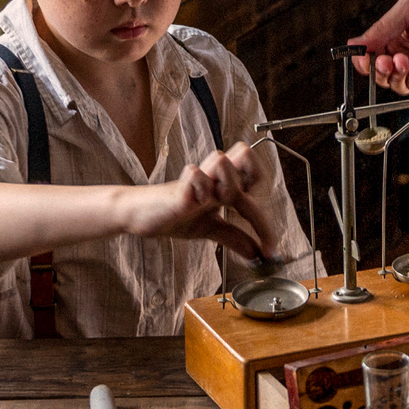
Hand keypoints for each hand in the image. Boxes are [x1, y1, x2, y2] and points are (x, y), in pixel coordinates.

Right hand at [121, 142, 284, 259]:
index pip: (257, 184)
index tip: (269, 251)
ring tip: (213, 202)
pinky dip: (199, 192)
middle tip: (239, 209)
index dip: (266, 219)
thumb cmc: (175, 215)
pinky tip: (190, 205)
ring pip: (222, 160)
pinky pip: (194, 177)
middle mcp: (213, 178)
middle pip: (245, 153)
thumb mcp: (211, 228)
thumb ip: (234, 237)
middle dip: (248, 180)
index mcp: (224, 185)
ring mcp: (197, 181)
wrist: (140, 216)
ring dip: (225, 184)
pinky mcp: (178, 189)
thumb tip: (257, 254)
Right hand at [350, 0, 408, 95]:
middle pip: (381, 74)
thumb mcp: (407, 11)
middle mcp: (403, 57)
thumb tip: (355, 44)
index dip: (363, 60)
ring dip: (395, 74)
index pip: (371, 56)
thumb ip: (381, 29)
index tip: (361, 57)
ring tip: (402, 59)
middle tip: (382, 61)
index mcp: (394, 40)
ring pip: (396, 84)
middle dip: (378, 69)